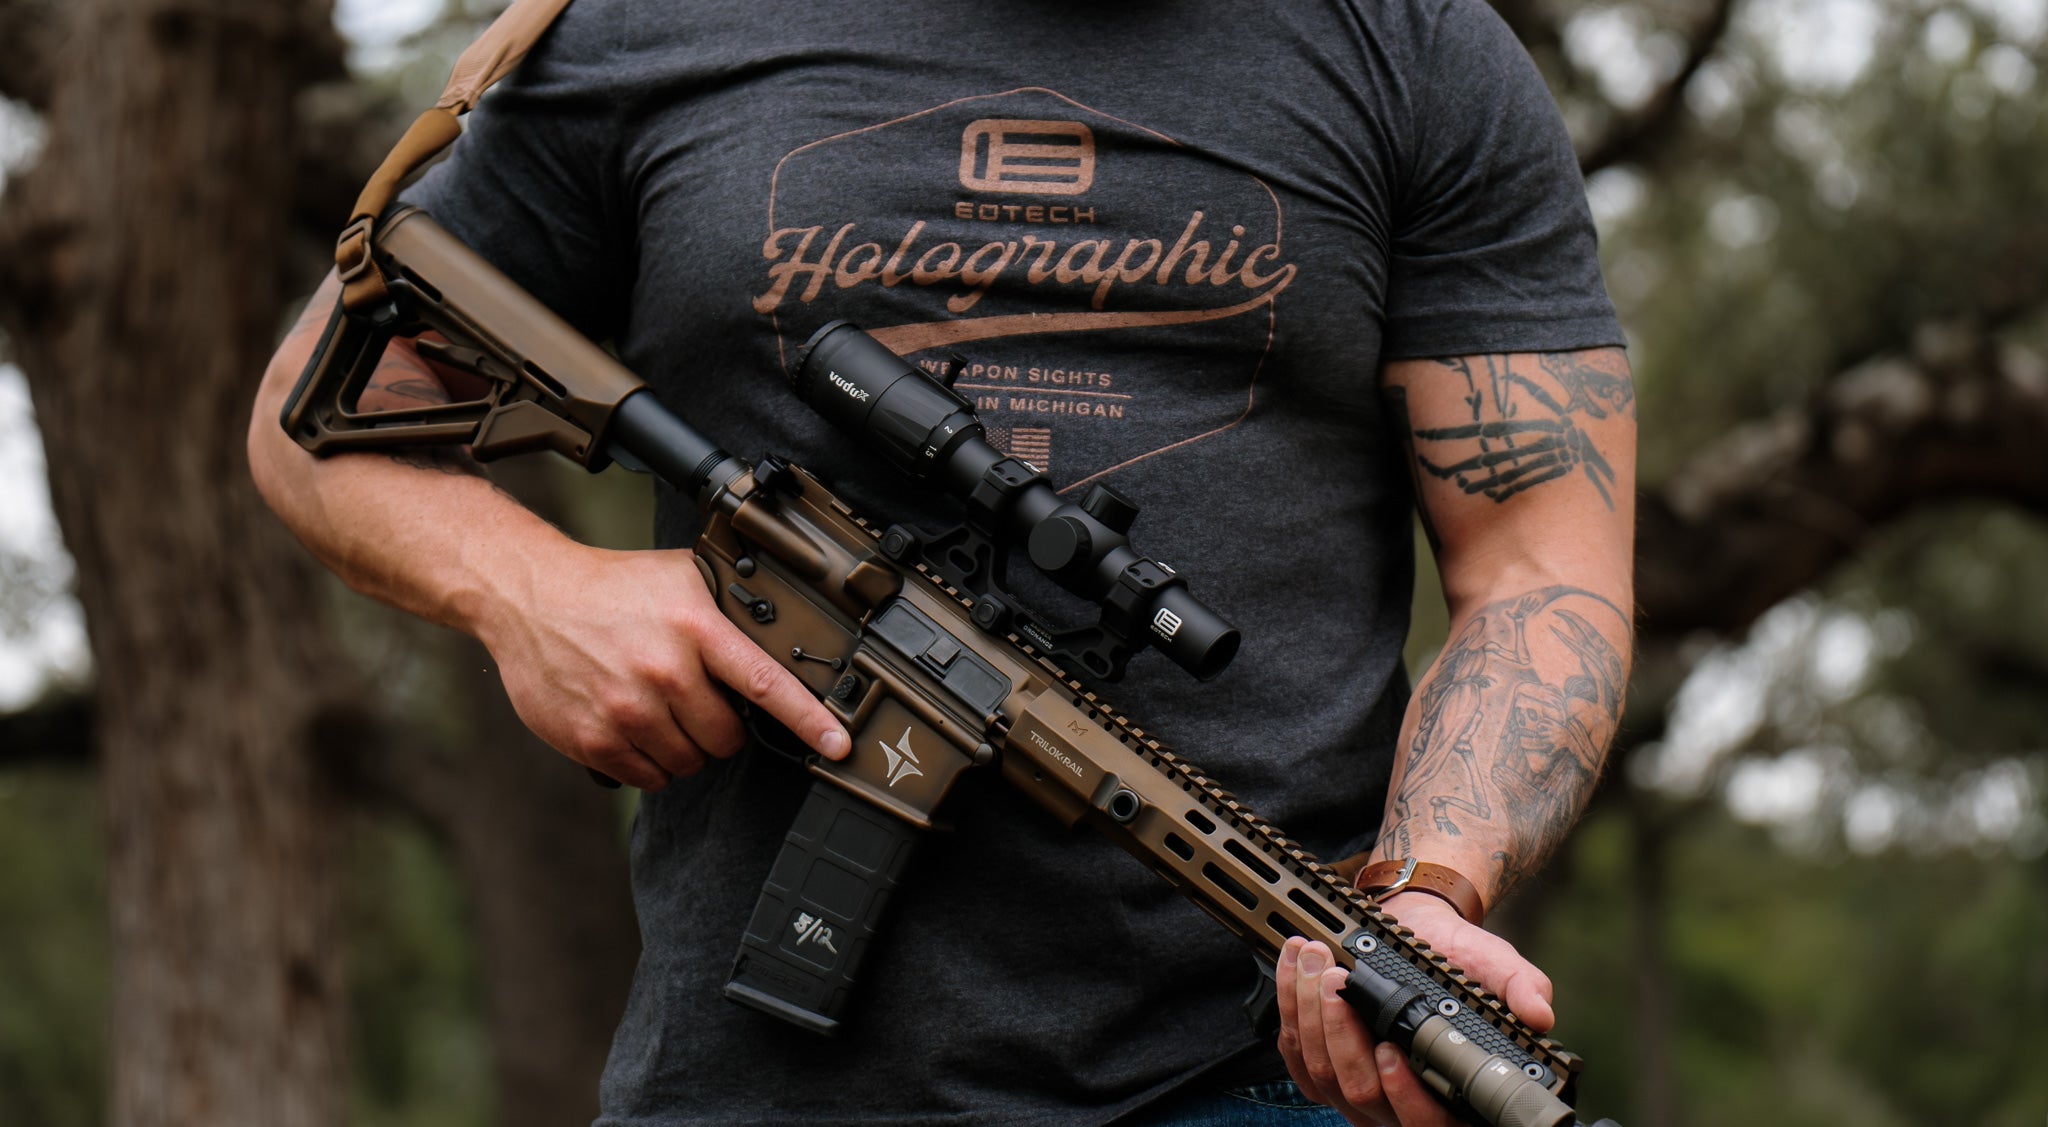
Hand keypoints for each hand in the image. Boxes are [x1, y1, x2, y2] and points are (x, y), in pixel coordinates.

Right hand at [471, 539, 848, 789]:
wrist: (530, 597)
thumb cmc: (610, 587)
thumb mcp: (679, 576)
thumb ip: (728, 607)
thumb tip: (780, 628)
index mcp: (694, 628)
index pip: (765, 683)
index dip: (808, 720)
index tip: (838, 744)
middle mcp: (663, 671)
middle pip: (726, 737)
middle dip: (721, 728)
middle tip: (697, 702)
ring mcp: (626, 709)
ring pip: (689, 762)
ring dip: (685, 747)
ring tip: (660, 710)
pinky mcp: (593, 739)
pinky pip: (648, 778)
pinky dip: (650, 763)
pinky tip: (635, 728)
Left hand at [1275, 892, 1554, 1125]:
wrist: (1419, 932)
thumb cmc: (1459, 959)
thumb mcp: (1497, 966)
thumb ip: (1520, 987)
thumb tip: (1539, 1014)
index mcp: (1451, 1092)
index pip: (1428, 1122)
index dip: (1405, 1094)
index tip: (1387, 1049)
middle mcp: (1402, 1102)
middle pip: (1361, 1094)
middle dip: (1338, 1031)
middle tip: (1334, 978)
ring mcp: (1358, 1092)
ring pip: (1322, 1075)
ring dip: (1308, 1014)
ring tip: (1312, 960)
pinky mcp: (1323, 1069)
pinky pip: (1296, 1058)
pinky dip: (1289, 1011)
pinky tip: (1293, 974)